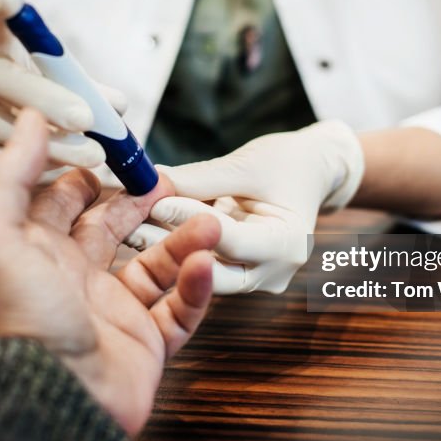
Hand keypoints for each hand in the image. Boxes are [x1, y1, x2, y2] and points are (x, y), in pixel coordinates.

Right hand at [0, 0, 126, 180]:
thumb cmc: (20, 90)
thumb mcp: (46, 74)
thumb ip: (80, 84)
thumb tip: (117, 106)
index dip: (0, 3)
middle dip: (48, 101)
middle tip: (87, 120)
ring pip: (0, 127)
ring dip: (52, 145)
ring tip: (92, 155)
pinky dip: (33, 165)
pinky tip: (62, 166)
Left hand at [0, 109, 220, 435]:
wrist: (54, 402)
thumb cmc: (20, 318)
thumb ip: (8, 175)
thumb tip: (31, 119)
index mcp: (38, 253)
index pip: (65, 200)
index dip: (91, 172)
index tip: (119, 147)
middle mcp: (74, 279)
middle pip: (115, 228)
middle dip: (143, 201)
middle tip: (171, 180)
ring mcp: (112, 312)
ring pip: (156, 265)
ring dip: (183, 241)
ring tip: (209, 220)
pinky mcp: (145, 344)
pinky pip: (180, 310)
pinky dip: (196, 287)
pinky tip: (204, 264)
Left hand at [129, 121, 363, 293]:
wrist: (313, 171)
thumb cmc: (289, 162)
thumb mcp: (246, 164)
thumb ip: (200, 178)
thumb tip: (151, 182)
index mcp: (287, 244)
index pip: (228, 238)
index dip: (187, 220)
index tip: (153, 200)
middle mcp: (274, 272)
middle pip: (213, 270)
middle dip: (169, 246)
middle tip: (127, 226)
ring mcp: (257, 278)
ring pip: (204, 269)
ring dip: (167, 248)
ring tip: (128, 227)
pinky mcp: (239, 272)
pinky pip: (205, 262)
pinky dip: (178, 245)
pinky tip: (144, 230)